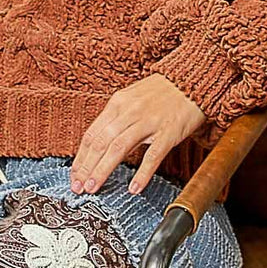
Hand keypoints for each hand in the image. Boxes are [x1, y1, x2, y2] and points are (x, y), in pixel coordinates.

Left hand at [69, 73, 205, 195]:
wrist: (192, 79)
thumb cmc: (162, 92)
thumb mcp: (132, 98)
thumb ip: (116, 119)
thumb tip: (100, 143)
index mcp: (118, 103)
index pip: (91, 134)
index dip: (80, 158)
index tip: (74, 175)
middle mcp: (129, 111)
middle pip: (100, 143)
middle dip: (86, 168)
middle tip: (78, 187)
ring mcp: (149, 122)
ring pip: (118, 148)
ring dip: (103, 170)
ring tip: (93, 188)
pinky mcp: (168, 132)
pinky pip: (152, 155)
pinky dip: (142, 173)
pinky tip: (133, 188)